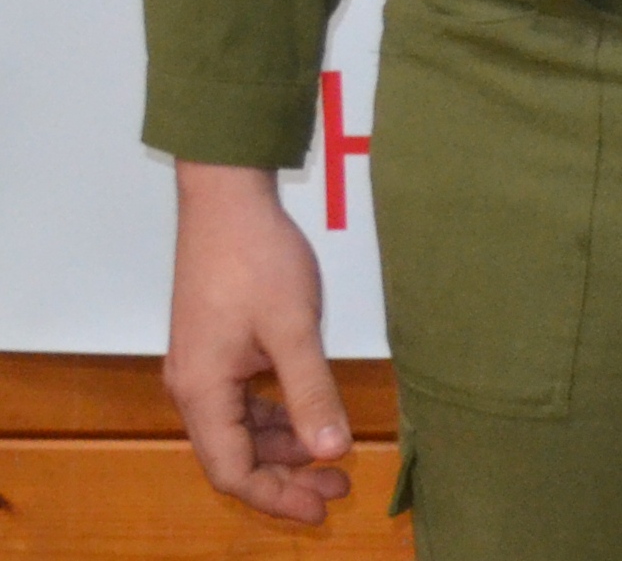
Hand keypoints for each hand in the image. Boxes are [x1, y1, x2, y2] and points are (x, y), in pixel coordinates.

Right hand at [162, 162, 353, 523]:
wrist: (228, 202)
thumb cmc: (257, 260)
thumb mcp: (293, 328)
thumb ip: (312, 391)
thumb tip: (332, 451)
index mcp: (202, 391)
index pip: (232, 470)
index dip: (276, 496)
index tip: (322, 507)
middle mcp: (194, 387)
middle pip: (235, 455)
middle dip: (285, 477)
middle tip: (338, 487)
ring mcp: (204, 368)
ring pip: (241, 429)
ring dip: (285, 446)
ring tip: (333, 457)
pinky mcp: (219, 349)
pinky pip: (245, 401)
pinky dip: (277, 416)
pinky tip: (312, 416)